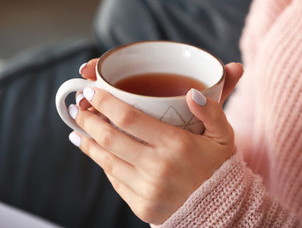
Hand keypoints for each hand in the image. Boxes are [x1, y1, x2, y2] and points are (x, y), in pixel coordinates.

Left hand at [69, 61, 242, 223]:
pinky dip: (106, 165)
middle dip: (88, 121)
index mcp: (176, 145)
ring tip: (78, 132)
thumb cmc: (219, 168)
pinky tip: (100, 155)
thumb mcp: (223, 136)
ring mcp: (148, 190)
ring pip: (107, 162)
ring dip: (89, 144)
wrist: (220, 210)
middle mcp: (158, 168)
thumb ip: (212, 111)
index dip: (104, 102)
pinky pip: (116, 182)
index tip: (91, 91)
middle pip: (110, 138)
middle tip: (78, 110)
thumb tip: (192, 92)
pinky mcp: (142, 206)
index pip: (129, 117)